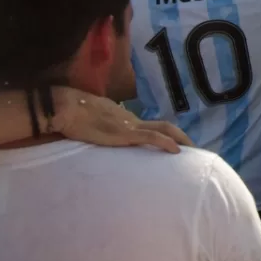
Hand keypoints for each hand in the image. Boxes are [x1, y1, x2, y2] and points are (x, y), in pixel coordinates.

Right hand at [51, 87, 192, 153]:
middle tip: (192, 148)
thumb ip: (103, 128)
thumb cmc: (75, 115)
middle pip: (164, 125)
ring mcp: (129, 126)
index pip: (151, 125)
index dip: (167, 133)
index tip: (178, 144)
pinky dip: (165, 142)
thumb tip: (105, 136)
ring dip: (179, 139)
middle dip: (180, 136)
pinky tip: (176, 150)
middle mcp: (132, 120)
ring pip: (163, 129)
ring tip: (191, 151)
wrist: (67, 108)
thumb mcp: (94, 122)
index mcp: (125, 119)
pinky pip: (150, 136)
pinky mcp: (124, 133)